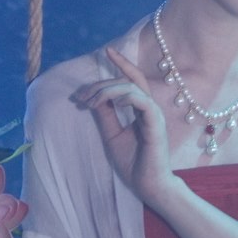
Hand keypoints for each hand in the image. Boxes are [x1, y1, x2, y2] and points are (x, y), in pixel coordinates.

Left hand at [72, 46, 172, 201]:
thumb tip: (93, 98)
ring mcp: (154, 116)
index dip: (122, 64)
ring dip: (108, 91)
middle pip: (127, 82)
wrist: (147, 186)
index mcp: (141, 111)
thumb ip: (105, 116)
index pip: (132, 80)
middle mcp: (150, 109)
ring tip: (90, 102)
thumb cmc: (133, 164)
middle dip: (101, 84)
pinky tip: (113, 103)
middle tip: (81, 97)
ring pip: (132, 88)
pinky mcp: (156, 124)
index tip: (107, 51)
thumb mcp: (112, 135)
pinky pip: (143, 101)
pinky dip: (126, 97)